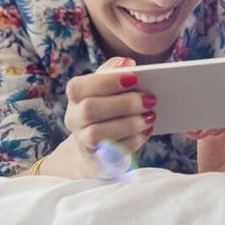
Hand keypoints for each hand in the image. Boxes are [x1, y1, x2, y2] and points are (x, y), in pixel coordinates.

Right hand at [40, 57, 156, 177]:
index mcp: (76, 96)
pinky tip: (147, 131)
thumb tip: (127, 63)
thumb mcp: (107, 87)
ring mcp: (82, 142)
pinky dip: (133, 141)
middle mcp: (73, 119)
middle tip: (151, 99)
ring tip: (150, 117)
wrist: (95, 148)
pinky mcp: (97, 161)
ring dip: (129, 124)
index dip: (107, 82)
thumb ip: (114, 71)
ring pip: (97, 134)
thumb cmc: (107, 107)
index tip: (135, 77)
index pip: (80, 87)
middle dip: (123, 103)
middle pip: (89, 110)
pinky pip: (111, 154)